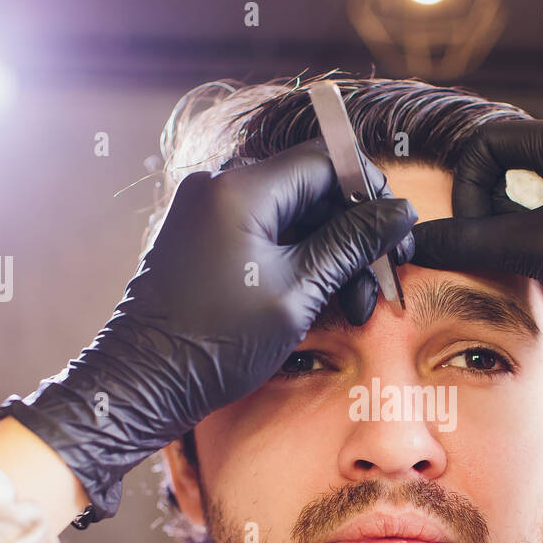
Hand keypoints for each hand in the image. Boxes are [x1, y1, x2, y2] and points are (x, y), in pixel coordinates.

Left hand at [0, 140, 417, 521]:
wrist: (144, 382)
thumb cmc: (217, 342)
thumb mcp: (300, 291)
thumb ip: (352, 243)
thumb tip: (399, 210)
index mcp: (241, 188)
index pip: (327, 161)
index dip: (370, 195)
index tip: (395, 237)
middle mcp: (219, 185)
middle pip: (311, 189)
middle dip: (352, 236)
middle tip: (380, 283)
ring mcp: (207, 210)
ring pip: (291, 215)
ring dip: (329, 255)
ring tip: (353, 307)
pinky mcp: (203, 236)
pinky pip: (263, 232)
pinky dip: (296, 260)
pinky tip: (318, 300)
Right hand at [410, 116, 542, 331]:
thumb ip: (477, 243)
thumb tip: (418, 242)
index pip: (488, 143)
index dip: (466, 188)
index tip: (476, 232)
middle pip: (510, 163)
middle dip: (491, 209)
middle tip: (497, 251)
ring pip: (536, 189)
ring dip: (518, 226)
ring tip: (529, 263)